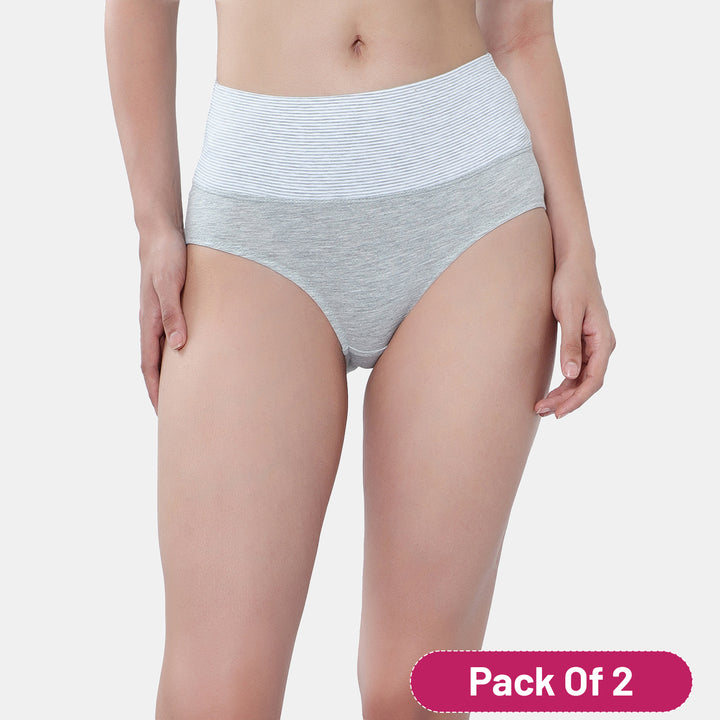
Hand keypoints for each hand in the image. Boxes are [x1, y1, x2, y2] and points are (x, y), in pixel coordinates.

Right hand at [138, 226, 187, 414]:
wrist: (162, 236)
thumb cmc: (167, 258)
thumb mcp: (170, 285)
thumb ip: (173, 314)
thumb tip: (178, 345)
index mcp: (149, 322)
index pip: (149, 365)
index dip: (156, 389)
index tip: (163, 412)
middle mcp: (152, 323)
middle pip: (154, 365)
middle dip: (161, 390)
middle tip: (174, 414)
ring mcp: (159, 316)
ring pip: (162, 353)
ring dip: (169, 375)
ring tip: (182, 394)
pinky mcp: (168, 308)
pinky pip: (169, 338)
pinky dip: (175, 355)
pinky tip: (188, 359)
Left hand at [534, 254, 615, 418]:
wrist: (574, 263)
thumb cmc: (570, 284)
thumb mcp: (567, 314)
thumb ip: (570, 344)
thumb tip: (571, 375)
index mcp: (603, 340)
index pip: (593, 380)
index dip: (576, 399)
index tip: (558, 412)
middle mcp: (604, 345)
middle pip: (588, 383)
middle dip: (566, 400)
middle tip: (542, 411)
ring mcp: (596, 344)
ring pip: (582, 378)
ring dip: (564, 394)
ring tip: (542, 406)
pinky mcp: (586, 341)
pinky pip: (579, 368)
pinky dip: (566, 382)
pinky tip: (551, 391)